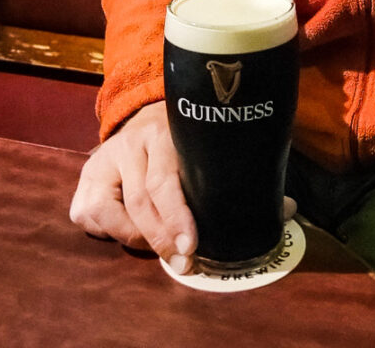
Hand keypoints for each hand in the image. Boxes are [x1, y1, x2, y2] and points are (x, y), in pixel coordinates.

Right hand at [69, 100, 298, 274]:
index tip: (194, 246)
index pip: (166, 180)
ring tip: (163, 250)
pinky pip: (89, 214)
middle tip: (186, 262)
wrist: (146, 112)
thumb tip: (288, 210)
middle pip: (142, 202)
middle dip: (165, 238)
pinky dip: (110, 232)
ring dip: (139, 238)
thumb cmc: (188, 138)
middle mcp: (132, 142)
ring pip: (113, 212)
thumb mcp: (209, 145)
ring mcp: (105, 158)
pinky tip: (132, 236)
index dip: (179, 216)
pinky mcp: (86, 175)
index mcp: (167, 131)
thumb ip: (241, 175)